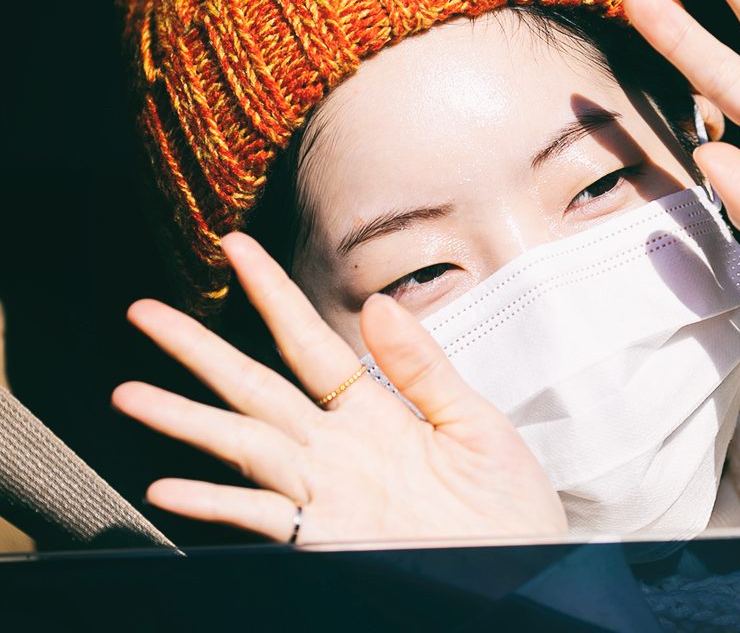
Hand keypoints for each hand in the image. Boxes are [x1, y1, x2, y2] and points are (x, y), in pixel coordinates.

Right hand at [112, 233, 566, 542]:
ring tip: (134, 393)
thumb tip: (381, 304)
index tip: (239, 250)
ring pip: (244, 445)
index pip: (309, 342)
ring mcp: (328, 493)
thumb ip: (424, 368)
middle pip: (256, 387)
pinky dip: (215, 501)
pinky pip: (263, 516)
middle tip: (149, 314)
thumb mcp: (477, 424)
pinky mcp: (329, 538)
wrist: (524, 571)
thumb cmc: (507, 507)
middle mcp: (340, 448)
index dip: (272, 295)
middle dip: (201, 350)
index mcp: (377, 412)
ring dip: (187, 420)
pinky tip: (171, 485)